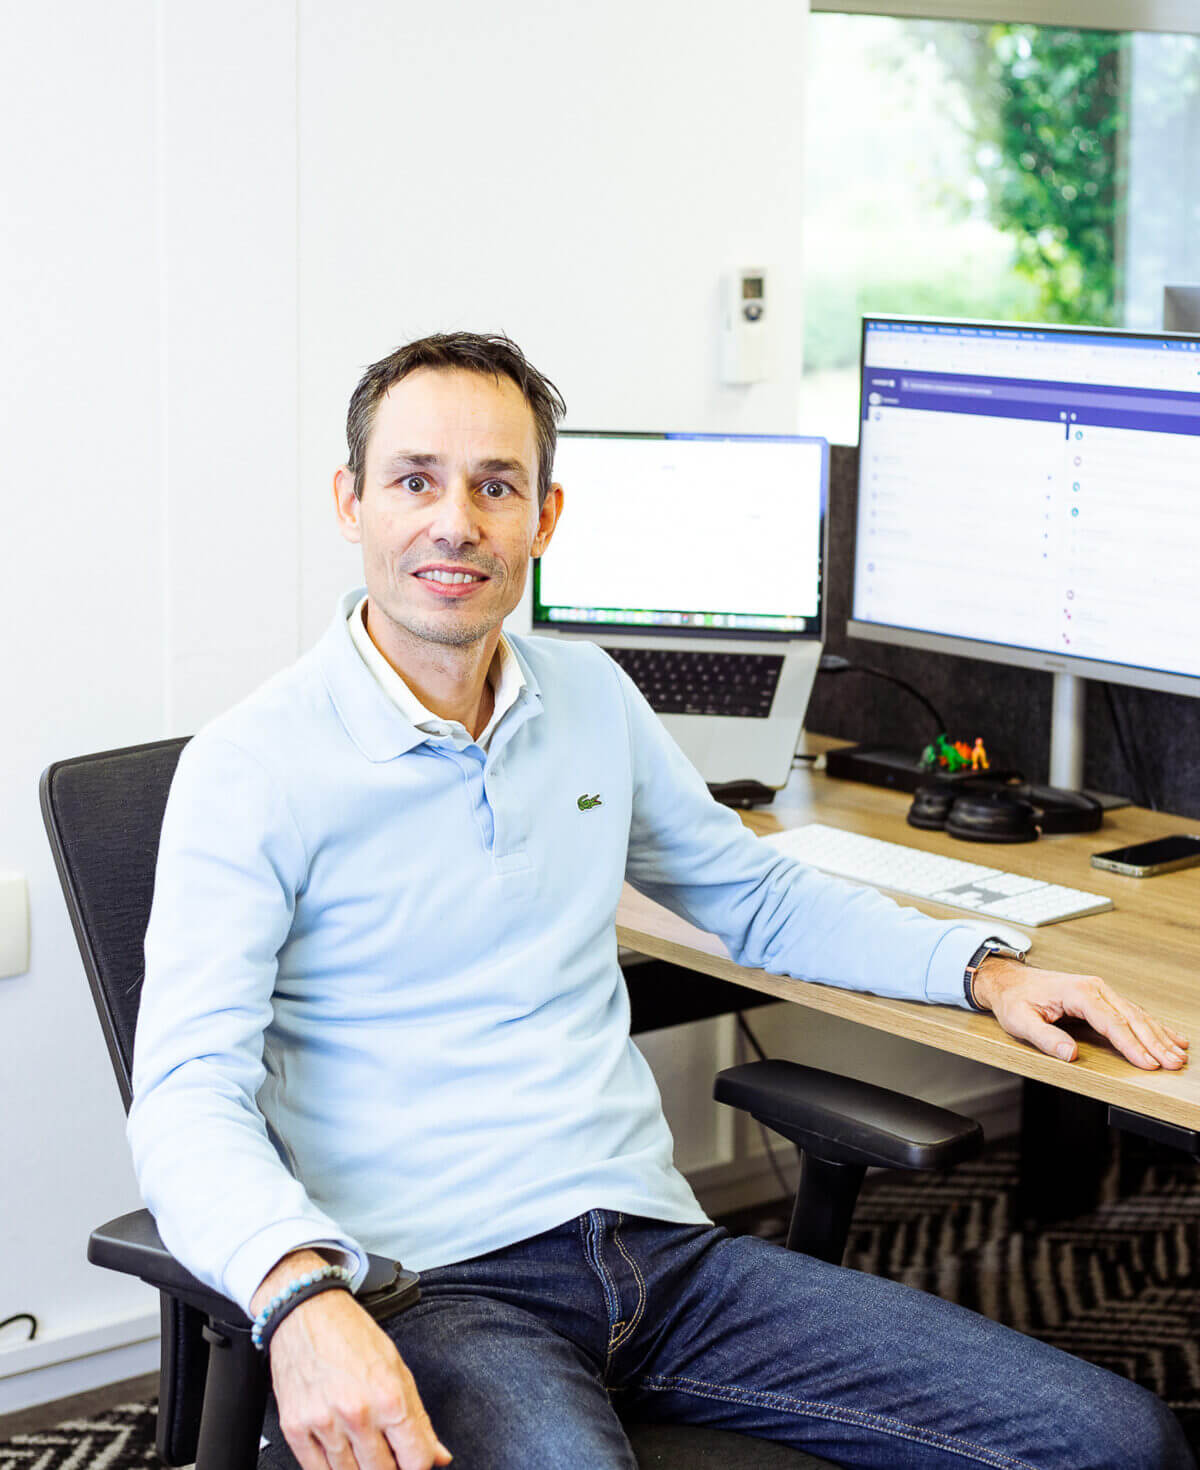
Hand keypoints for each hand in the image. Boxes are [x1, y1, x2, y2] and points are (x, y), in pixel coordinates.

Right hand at [255, 1252, 451, 1469]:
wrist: (306, 1312)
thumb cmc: (351, 1334)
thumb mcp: (397, 1368)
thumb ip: (419, 1418)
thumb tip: (439, 1456)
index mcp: (389, 1397)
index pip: (415, 1460)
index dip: (419, 1464)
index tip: (412, 1458)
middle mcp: (357, 1414)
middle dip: (390, 1468)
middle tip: (386, 1452)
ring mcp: (323, 1424)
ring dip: (360, 1469)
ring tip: (362, 1447)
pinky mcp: (295, 1428)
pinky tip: (339, 1454)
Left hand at [972, 956, 1188, 1070]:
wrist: (1010, 981)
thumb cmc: (1016, 999)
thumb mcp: (1020, 1020)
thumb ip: (1044, 1037)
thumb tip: (1069, 1053)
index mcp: (1078, 991)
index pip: (1111, 1022)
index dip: (1131, 1045)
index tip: (1148, 1064)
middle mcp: (1095, 988)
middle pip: (1132, 1018)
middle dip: (1155, 1043)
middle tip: (1173, 1063)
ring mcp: (1101, 991)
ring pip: (1137, 1015)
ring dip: (1160, 1036)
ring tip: (1179, 1055)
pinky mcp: (1103, 998)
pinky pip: (1133, 1013)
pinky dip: (1154, 1027)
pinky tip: (1171, 1037)